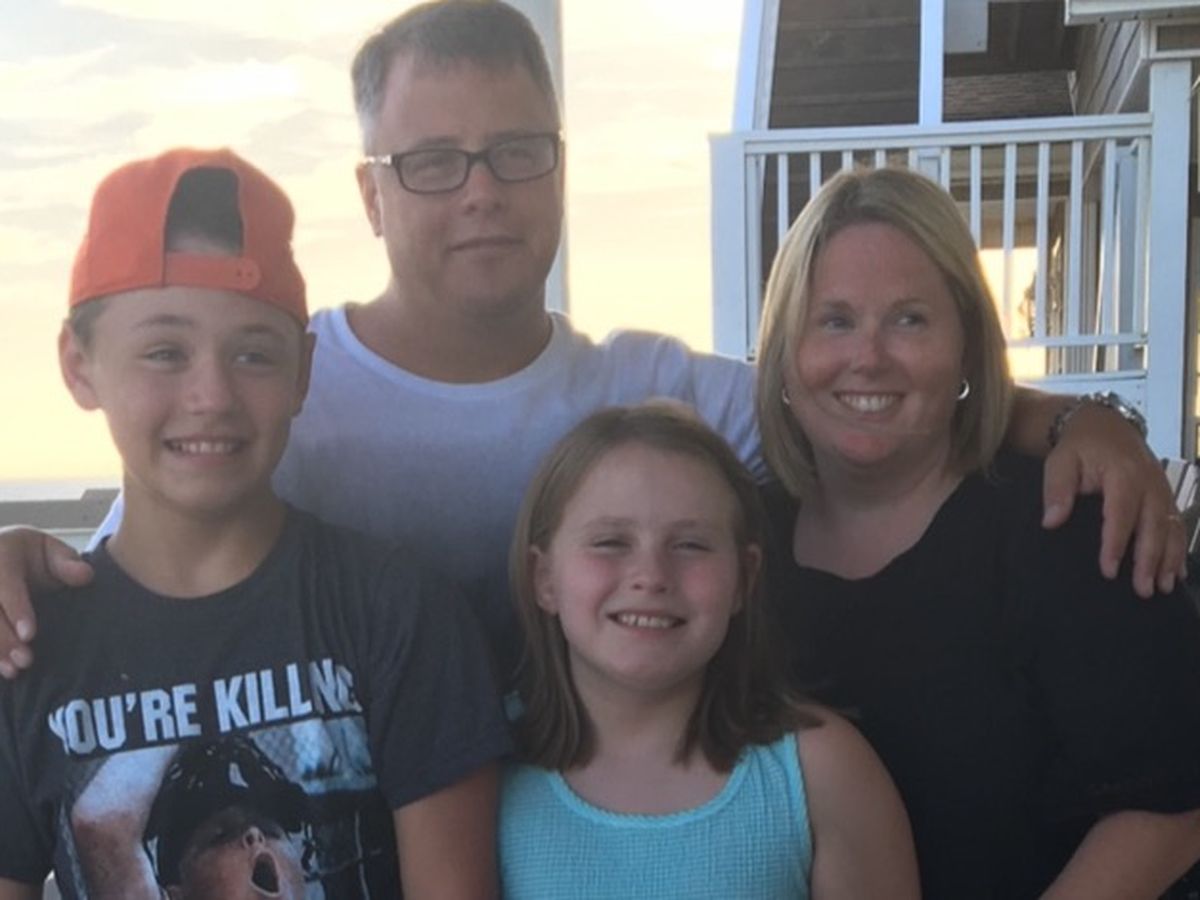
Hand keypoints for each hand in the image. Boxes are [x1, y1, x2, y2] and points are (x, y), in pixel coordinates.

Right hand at [0, 527, 93, 677]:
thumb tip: (86, 575)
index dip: (16, 610)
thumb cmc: (31, 557)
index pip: (5, 586)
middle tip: (25, 660)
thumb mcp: (50, 550)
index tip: (30, 634)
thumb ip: (66, 562)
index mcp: (1, 556)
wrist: (2, 557)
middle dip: (4, 638)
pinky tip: (2, 670)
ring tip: (13, 671)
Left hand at [1041, 404, 1185, 598]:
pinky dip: (1179, 549)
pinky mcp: (1166, 495)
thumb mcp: (1059, 461)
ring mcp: (1162, 489)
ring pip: (1170, 528)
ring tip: (1163, 588)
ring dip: (1169, 559)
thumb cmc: (1078, 447)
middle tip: (1142, 590)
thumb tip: (1051, 521)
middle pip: (1153, 526)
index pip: (1120, 514)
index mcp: (1123, 474)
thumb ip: (1057, 490)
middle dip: (1149, 560)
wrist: (1104, 425)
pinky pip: (1177, 524)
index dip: (1115, 543)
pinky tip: (1177, 572)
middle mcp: (1149, 482)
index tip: (1109, 571)